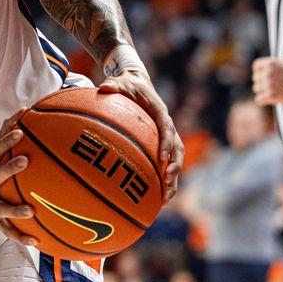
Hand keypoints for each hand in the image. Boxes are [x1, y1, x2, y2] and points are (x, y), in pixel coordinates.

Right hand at [0, 108, 36, 245]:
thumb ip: (3, 134)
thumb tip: (22, 110)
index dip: (5, 142)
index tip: (20, 132)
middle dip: (8, 169)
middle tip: (25, 161)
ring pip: (0, 207)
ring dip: (14, 210)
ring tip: (31, 211)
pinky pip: (7, 231)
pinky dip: (20, 238)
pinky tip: (37, 242)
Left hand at [99, 70, 181, 200]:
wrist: (136, 84)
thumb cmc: (128, 84)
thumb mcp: (121, 81)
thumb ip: (115, 84)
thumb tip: (104, 86)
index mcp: (160, 112)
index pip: (168, 128)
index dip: (167, 143)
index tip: (163, 157)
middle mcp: (166, 126)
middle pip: (177, 149)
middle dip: (175, 166)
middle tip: (167, 180)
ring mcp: (164, 137)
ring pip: (174, 160)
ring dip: (173, 179)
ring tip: (165, 199)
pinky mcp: (159, 144)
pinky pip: (164, 163)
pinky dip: (162, 180)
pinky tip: (155, 198)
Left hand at [252, 57, 282, 104]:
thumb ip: (275, 62)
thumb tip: (266, 64)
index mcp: (270, 63)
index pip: (256, 66)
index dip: (260, 71)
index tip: (266, 75)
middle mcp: (268, 73)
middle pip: (256, 79)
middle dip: (263, 82)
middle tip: (274, 85)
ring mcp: (269, 84)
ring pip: (256, 89)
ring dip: (263, 91)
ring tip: (274, 91)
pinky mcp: (272, 95)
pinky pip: (258, 99)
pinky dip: (262, 100)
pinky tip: (269, 99)